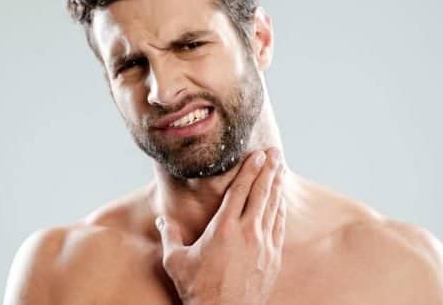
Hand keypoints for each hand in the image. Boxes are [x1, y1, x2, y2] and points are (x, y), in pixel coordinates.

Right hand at [155, 148, 286, 304]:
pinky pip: (279, 227)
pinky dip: (280, 210)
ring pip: (273, 208)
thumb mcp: (177, 261)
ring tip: (280, 169)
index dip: (250, 170)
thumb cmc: (198, 290)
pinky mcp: (272, 258)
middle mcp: (247, 233)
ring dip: (277, 186)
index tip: (258, 154)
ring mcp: (263, 246)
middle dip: (268, 170)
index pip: (240, 191)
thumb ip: (170, 235)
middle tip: (274, 152)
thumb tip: (161, 220)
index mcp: (223, 229)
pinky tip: (280, 201)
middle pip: (261, 193)